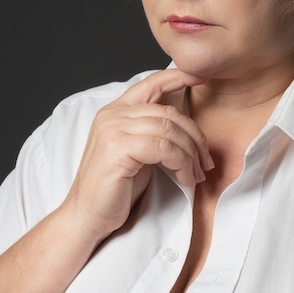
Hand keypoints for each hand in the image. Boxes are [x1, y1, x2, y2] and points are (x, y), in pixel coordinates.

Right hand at [64, 68, 214, 240]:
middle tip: (205, 162)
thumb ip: (153, 132)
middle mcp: (112, 115)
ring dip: (190, 155)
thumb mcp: (137, 153)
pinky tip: (184, 179)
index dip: (178, 76)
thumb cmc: (114, 188)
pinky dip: (181, 164)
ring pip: (169, 130)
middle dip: (194, 137)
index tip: (202, 77)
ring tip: (195, 174)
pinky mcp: (118, 149)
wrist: (87, 216)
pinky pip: (164, 148)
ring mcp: (113, 130)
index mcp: (115, 111)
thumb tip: (185, 123)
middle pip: (168, 112)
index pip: (151, 83)